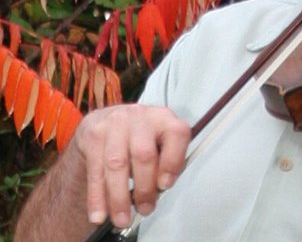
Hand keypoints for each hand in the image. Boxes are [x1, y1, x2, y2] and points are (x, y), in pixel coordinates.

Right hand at [70, 104, 190, 227]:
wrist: (106, 123)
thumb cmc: (139, 138)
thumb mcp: (160, 144)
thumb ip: (166, 163)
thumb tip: (161, 189)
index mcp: (164, 118)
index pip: (176, 135)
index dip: (173, 163)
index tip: (166, 185)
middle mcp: (140, 116)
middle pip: (144, 154)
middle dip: (145, 188)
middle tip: (145, 208)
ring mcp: (114, 123)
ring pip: (116, 165)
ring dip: (119, 197)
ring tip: (123, 218)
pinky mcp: (92, 135)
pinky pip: (95, 171)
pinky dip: (97, 197)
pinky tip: (100, 213)